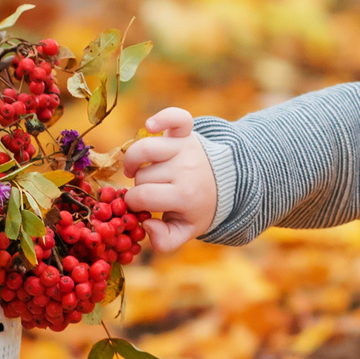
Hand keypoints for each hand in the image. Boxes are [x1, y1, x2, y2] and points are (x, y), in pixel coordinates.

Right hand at [121, 108, 217, 255]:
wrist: (226, 184)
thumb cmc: (198, 208)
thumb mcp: (185, 231)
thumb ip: (164, 241)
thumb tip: (145, 225)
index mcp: (186, 196)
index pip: (143, 197)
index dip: (133, 204)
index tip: (139, 207)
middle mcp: (186, 169)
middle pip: (142, 175)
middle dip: (139, 186)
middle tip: (151, 193)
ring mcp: (186, 148)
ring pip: (144, 149)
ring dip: (134, 160)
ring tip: (135, 170)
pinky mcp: (187, 133)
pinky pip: (175, 117)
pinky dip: (162, 118)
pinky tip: (150, 126)